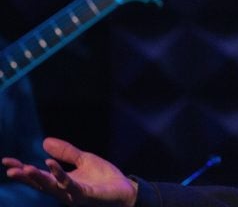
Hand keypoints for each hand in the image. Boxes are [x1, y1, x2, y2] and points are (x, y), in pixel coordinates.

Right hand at [3, 137, 137, 206]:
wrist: (126, 189)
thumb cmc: (104, 178)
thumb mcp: (84, 160)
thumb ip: (66, 152)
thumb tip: (44, 142)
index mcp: (62, 182)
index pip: (39, 175)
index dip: (22, 169)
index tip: (6, 161)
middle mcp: (64, 191)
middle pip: (41, 183)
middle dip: (25, 176)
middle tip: (10, 169)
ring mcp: (74, 194)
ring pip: (52, 187)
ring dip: (38, 178)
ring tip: (25, 168)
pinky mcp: (86, 194)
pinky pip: (70, 185)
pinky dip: (60, 176)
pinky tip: (51, 164)